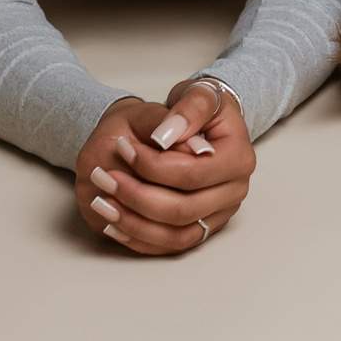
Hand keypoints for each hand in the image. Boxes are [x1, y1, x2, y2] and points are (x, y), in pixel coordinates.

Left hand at [71, 82, 252, 254]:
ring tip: (101, 203)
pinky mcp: (204, 229)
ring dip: (134, 223)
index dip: (151, 165)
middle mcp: (235, 192)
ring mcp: (220, 214)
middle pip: (182, 210)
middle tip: (102, 177)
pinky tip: (114, 223)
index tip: (121, 147)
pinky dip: (139, 238)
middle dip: (136, 196)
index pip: (191, 174)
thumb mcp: (198, 95)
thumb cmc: (200, 110)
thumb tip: (164, 137)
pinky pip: (170, 245)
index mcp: (239, 159)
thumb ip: (187, 110)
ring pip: (175, 234)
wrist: (205, 124)